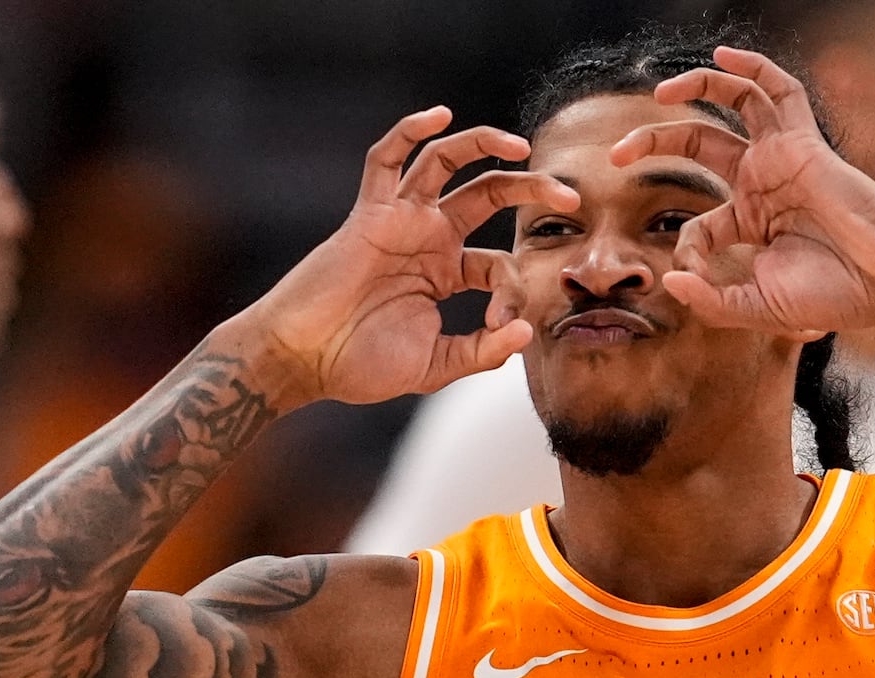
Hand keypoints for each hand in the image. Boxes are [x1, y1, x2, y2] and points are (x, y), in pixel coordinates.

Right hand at [248, 107, 578, 404]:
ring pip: (446, 162)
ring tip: (522, 146)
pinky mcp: (369, 213)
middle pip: (491, 195)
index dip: (514, 291)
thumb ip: (481, 350)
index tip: (504, 325)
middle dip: (533, 190)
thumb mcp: (436, 365)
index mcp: (446, 273)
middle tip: (572, 198)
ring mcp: (400, 221)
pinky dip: (408, 131)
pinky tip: (439, 115)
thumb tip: (525, 331)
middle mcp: (429, 238)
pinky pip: (385, 159)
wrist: (303, 361)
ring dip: (484, 145)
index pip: (500, 265)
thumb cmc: (361, 365)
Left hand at [610, 47, 874, 336]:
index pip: (697, 226)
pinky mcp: (803, 144)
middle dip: (653, 142)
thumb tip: (670, 281)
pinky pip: (778, 91)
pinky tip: (722, 56)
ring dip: (695, 89)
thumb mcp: (760, 309)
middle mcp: (761, 184)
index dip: (684, 249)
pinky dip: (753, 68)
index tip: (688, 273)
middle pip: (696, 144)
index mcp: (750, 223)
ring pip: (733, 103)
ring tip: (659, 94)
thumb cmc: (835, 296)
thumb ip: (712, 302)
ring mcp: (781, 159)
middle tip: (616, 154)